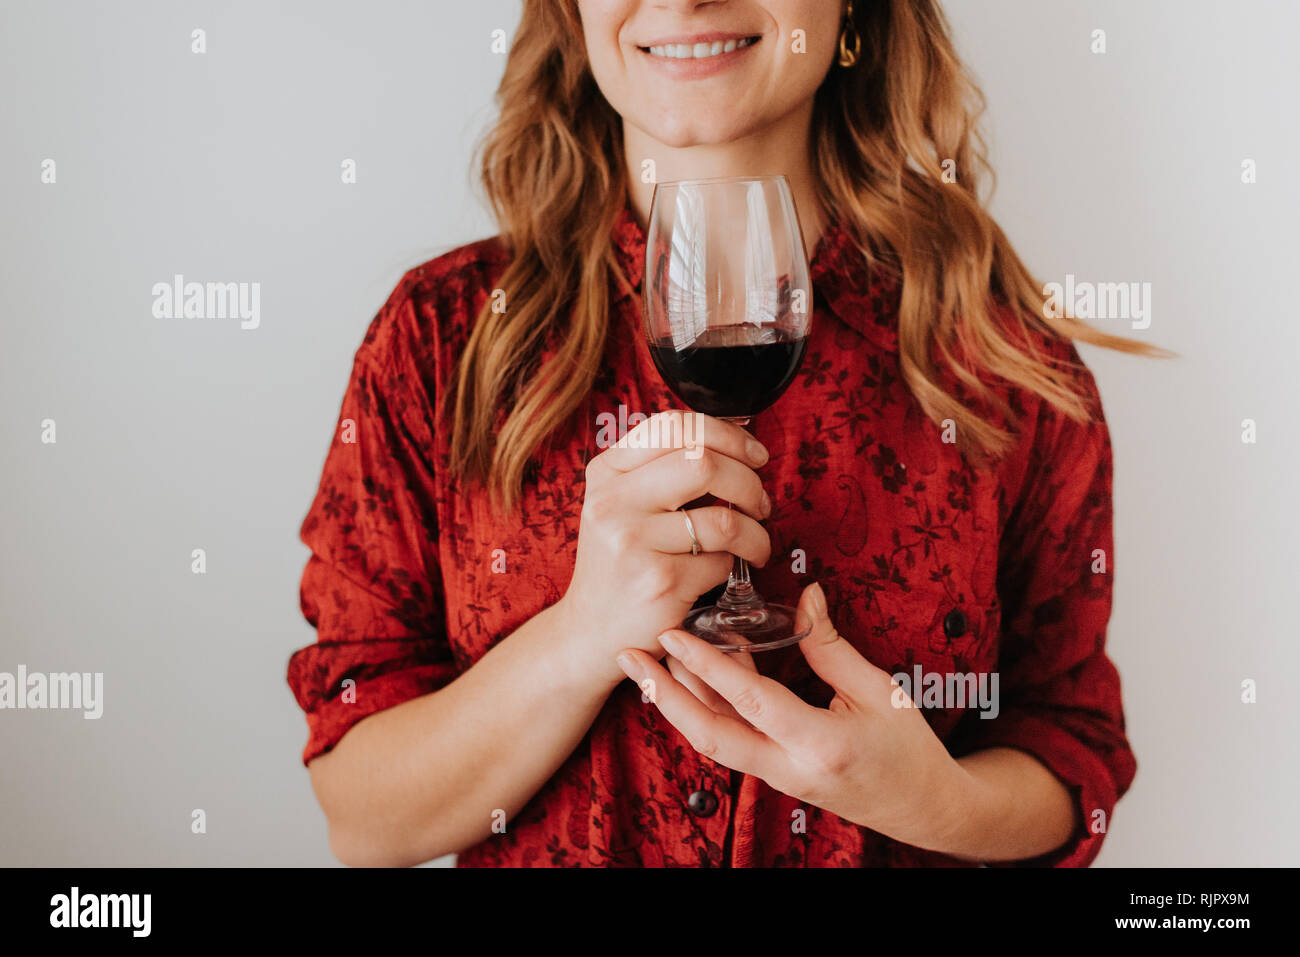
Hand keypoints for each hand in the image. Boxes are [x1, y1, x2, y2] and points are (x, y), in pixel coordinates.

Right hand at [554, 411, 772, 687]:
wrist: (591, 632)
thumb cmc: (620, 563)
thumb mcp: (622, 506)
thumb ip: (662, 471)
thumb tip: (736, 445)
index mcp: (606, 473)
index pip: (674, 426)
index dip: (728, 434)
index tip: (754, 455)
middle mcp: (613, 502)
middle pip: (704, 463)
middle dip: (749, 482)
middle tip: (759, 503)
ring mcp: (633, 542)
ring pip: (724, 518)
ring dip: (755, 532)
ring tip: (755, 543)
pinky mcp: (659, 582)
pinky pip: (721, 561)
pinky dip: (733, 565)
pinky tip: (723, 571)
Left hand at [615, 581, 974, 850]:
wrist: (924, 809)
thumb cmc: (909, 748)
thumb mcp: (880, 691)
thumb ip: (833, 646)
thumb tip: (805, 594)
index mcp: (820, 743)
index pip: (750, 701)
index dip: (709, 665)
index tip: (673, 635)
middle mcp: (789, 768)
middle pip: (708, 735)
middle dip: (663, 695)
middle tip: (629, 655)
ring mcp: (777, 778)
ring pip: (712, 740)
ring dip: (676, 701)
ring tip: (646, 661)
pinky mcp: (773, 775)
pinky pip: (729, 740)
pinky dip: (705, 707)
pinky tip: (692, 675)